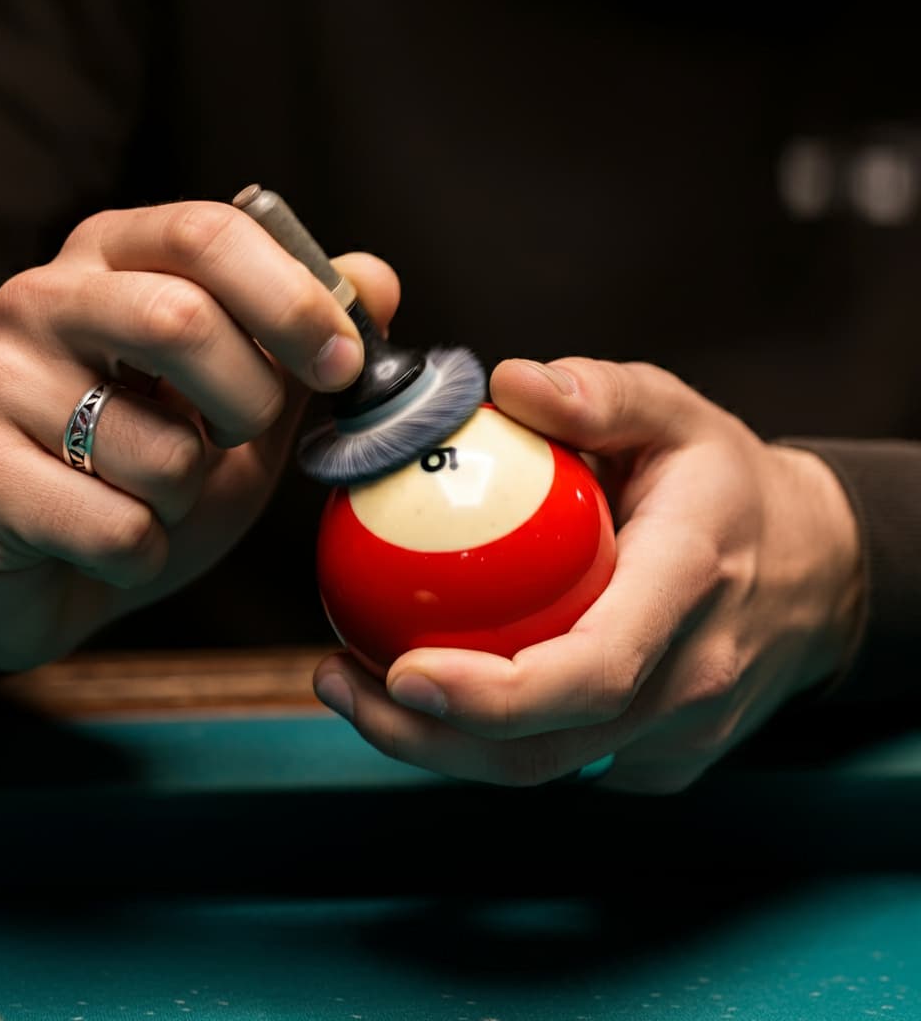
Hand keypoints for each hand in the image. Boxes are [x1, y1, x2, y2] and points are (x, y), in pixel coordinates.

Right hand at [0, 201, 398, 670]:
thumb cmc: (144, 473)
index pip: (208, 233)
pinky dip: (145, 555)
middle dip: (247, 405)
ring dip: (187, 499)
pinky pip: (120, 529)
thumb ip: (298, 344)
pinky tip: (107, 542)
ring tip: (147, 495)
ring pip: (162, 451)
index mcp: (112, 260)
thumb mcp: (238, 402)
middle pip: (182, 320)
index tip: (343, 363)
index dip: (294, 299)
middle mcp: (41, 300)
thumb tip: (377, 279)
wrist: (40, 568)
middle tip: (236, 438)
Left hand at [313, 357, 862, 792]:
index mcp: (692, 586)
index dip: (495, 694)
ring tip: (356, 688)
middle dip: (428, 738)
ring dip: (438, 744)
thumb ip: (599, 394)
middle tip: (337, 682)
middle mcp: (691, 680)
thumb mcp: (676, 413)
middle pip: (549, 749)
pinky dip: (489, 737)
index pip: (594, 668)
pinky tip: (434, 691)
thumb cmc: (726, 485)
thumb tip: (506, 382)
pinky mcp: (665, 760)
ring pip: (543, 768)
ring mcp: (681, 734)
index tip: (402, 674)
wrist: (812, 569)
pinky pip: (564, 759)